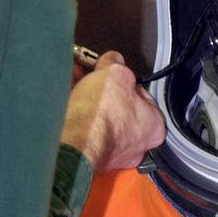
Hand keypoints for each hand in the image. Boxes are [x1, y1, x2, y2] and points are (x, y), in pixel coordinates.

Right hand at [61, 51, 165, 171]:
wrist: (74, 143)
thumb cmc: (103, 113)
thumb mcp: (116, 73)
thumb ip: (117, 63)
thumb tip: (113, 59)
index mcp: (154, 127)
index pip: (143, 96)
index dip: (126, 80)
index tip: (113, 71)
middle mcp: (135, 146)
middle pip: (119, 108)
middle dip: (102, 88)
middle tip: (91, 74)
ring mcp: (111, 154)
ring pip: (99, 118)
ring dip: (86, 97)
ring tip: (73, 78)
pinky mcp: (87, 157)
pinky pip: (83, 128)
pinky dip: (74, 111)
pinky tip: (63, 93)